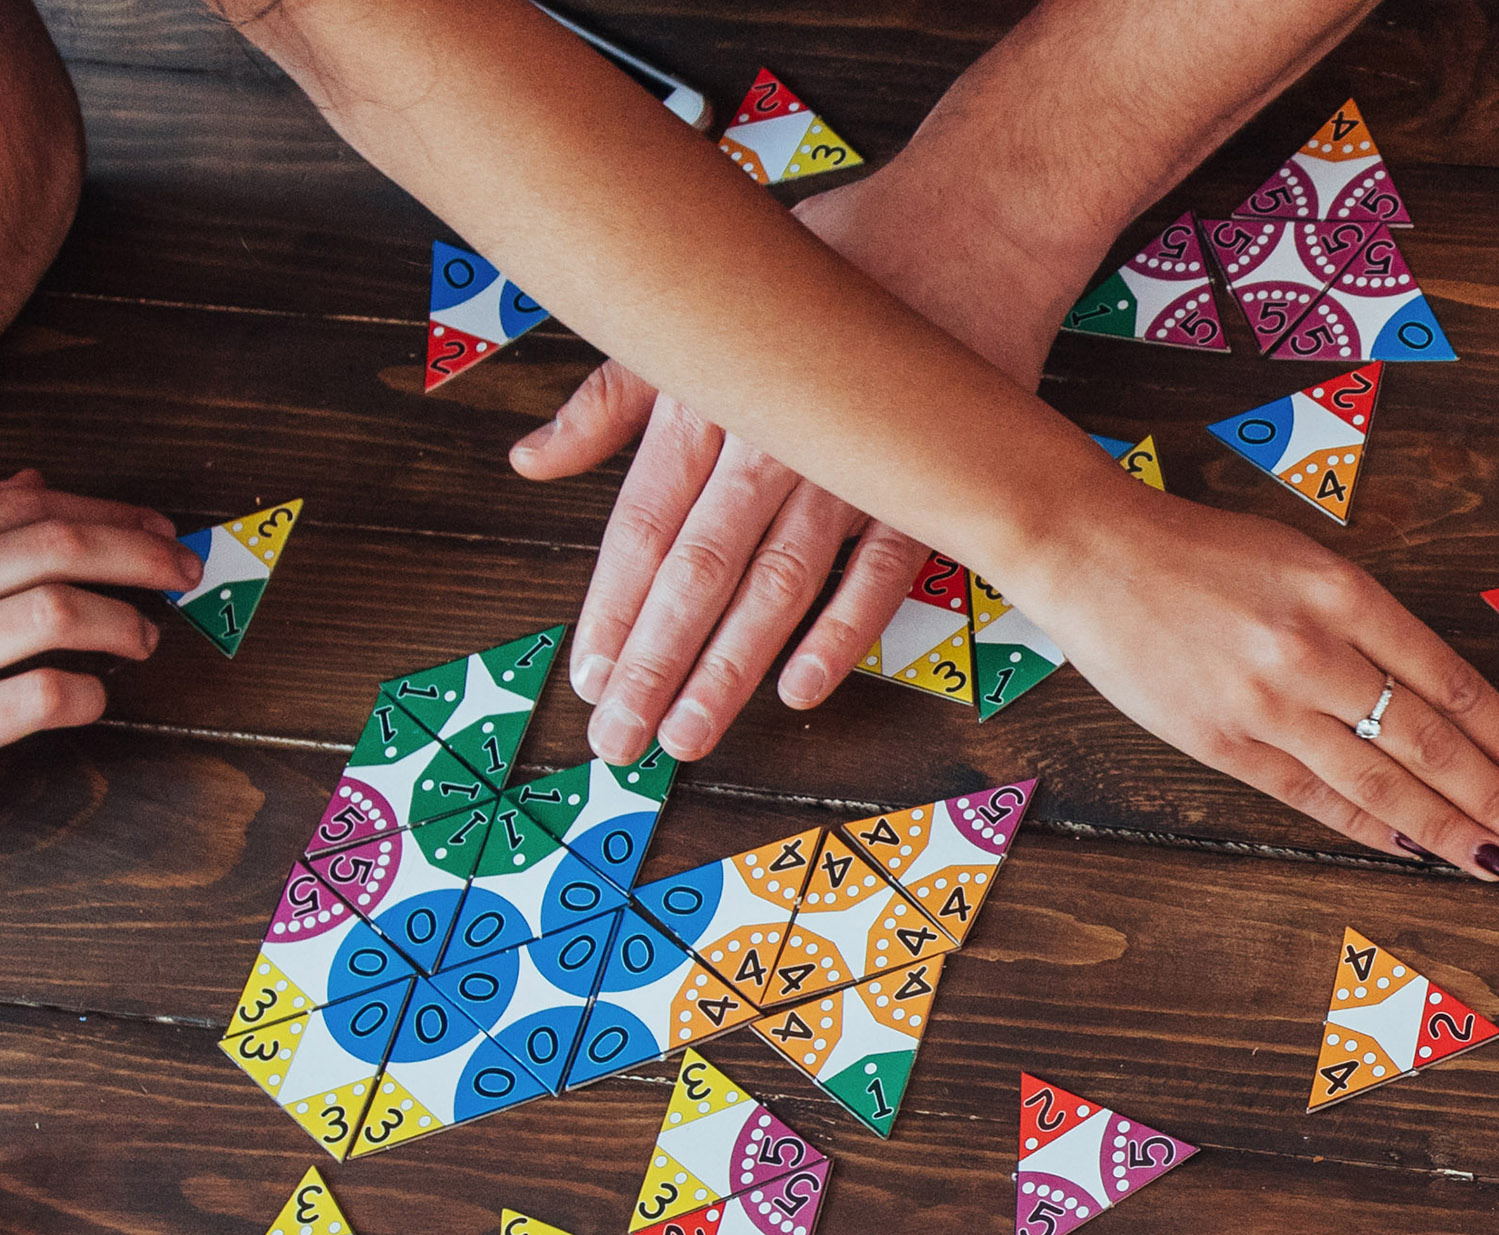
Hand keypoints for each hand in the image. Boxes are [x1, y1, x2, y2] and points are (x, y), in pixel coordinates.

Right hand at [0, 472, 189, 846]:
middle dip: (140, 554)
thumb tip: (28, 485)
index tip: (152, 528)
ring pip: (61, 615)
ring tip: (145, 638)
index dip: (107, 512)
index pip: (25, 505)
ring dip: (126, 623)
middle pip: (56, 548)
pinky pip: (43, 699)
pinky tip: (96, 698)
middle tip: (182, 572)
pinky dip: (91, 695)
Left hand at [512, 177, 1079, 764]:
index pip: (642, 526)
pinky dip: (842, 631)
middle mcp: (771, 443)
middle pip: (698, 571)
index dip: (609, 608)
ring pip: (777, 585)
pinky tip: (802, 690)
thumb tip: (531, 462)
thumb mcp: (698, 314)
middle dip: (654, 663)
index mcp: (710, 403)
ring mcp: (849, 469)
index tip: (586, 677)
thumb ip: (613, 400)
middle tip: (618, 742)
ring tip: (687, 735)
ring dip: (729, 667)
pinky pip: (880, 572)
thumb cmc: (829, 268)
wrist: (968, 229)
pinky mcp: (922, 485)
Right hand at [1023, 491, 1498, 879]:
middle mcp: (1312, 651)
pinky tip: (1416, 848)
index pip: (1450, 680)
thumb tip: (1445, 703)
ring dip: (1449, 827)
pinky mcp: (1222, 742)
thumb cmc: (1205, 553)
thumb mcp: (1305, 563)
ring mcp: (1266, 703)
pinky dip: (1370, 826)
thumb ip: (1371, 626)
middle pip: (1429, 740)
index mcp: (1343, 593)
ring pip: (1380, 780)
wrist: (1093, 552)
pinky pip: (1313, 797)